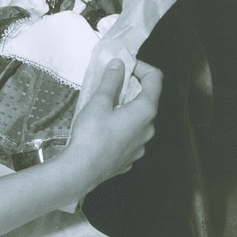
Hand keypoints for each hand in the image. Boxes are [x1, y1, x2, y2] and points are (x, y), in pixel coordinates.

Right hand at [61, 58, 160, 189]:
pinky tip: (102, 129)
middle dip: (130, 88)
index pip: (155, 79)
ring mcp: (140, 146)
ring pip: (138, 119)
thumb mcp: (99, 102)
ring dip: (125, 108)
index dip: (141, 67)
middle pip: (146, 99)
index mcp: (145, 111)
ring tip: (103, 107)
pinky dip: (120, 126)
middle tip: (109, 84)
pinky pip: (130, 135)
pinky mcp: (130, 158)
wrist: (81, 172)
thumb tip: (119, 64)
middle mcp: (148, 129)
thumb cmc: (91, 136)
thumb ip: (111, 81)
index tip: (123, 65)